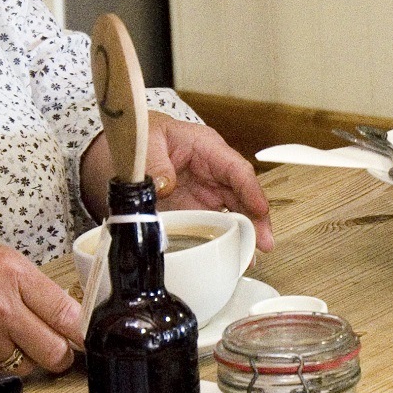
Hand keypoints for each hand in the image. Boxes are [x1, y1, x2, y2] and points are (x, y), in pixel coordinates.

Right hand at [0, 223, 81, 372]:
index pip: (67, 314)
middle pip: (54, 351)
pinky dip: (1, 363)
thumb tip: (66, 314)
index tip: (90, 338)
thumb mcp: (0, 257)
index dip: (84, 332)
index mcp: (14, 274)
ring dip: (29, 359)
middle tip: (57, 346)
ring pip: (28, 366)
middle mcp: (0, 308)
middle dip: (61, 353)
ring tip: (13, 337)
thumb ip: (34, 287)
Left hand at [80, 116, 275, 250]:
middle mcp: (213, 172)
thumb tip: (165, 185)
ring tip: (249, 258)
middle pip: (243, 195)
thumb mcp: (147, 141)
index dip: (251, 190)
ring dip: (244, 234)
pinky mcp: (193, 210)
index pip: (236, 169)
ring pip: (233, 213)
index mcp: (207, 148)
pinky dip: (222, 241)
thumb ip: (155, 161)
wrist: (128, 146)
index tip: (260, 210)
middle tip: (264, 242)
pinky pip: (212, 226)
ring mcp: (204, 193)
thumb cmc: (144, 134)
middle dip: (257, 219)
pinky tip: (228, 257)